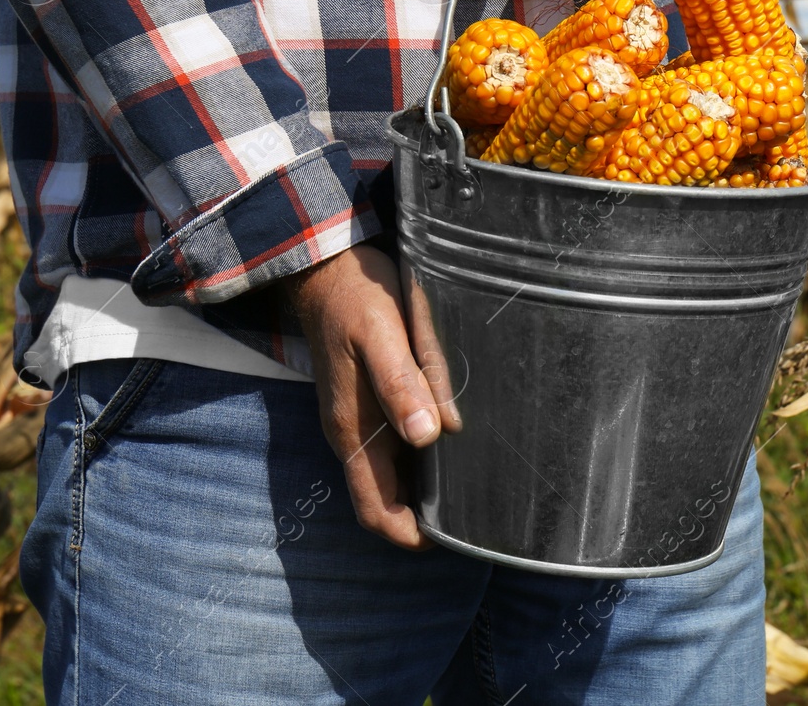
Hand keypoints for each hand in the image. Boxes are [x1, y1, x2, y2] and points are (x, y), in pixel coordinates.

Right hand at [285, 244, 454, 548]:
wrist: (326, 267)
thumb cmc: (355, 299)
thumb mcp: (379, 334)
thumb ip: (401, 384)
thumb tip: (427, 437)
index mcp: (353, 431)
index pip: (377, 511)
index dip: (410, 535)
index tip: (456, 538)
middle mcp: (354, 435)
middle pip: (388, 501)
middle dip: (426, 519)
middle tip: (481, 515)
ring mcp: (361, 420)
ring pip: (395, 477)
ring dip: (428, 490)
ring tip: (480, 486)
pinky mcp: (371, 401)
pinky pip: (398, 447)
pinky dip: (425, 460)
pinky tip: (459, 446)